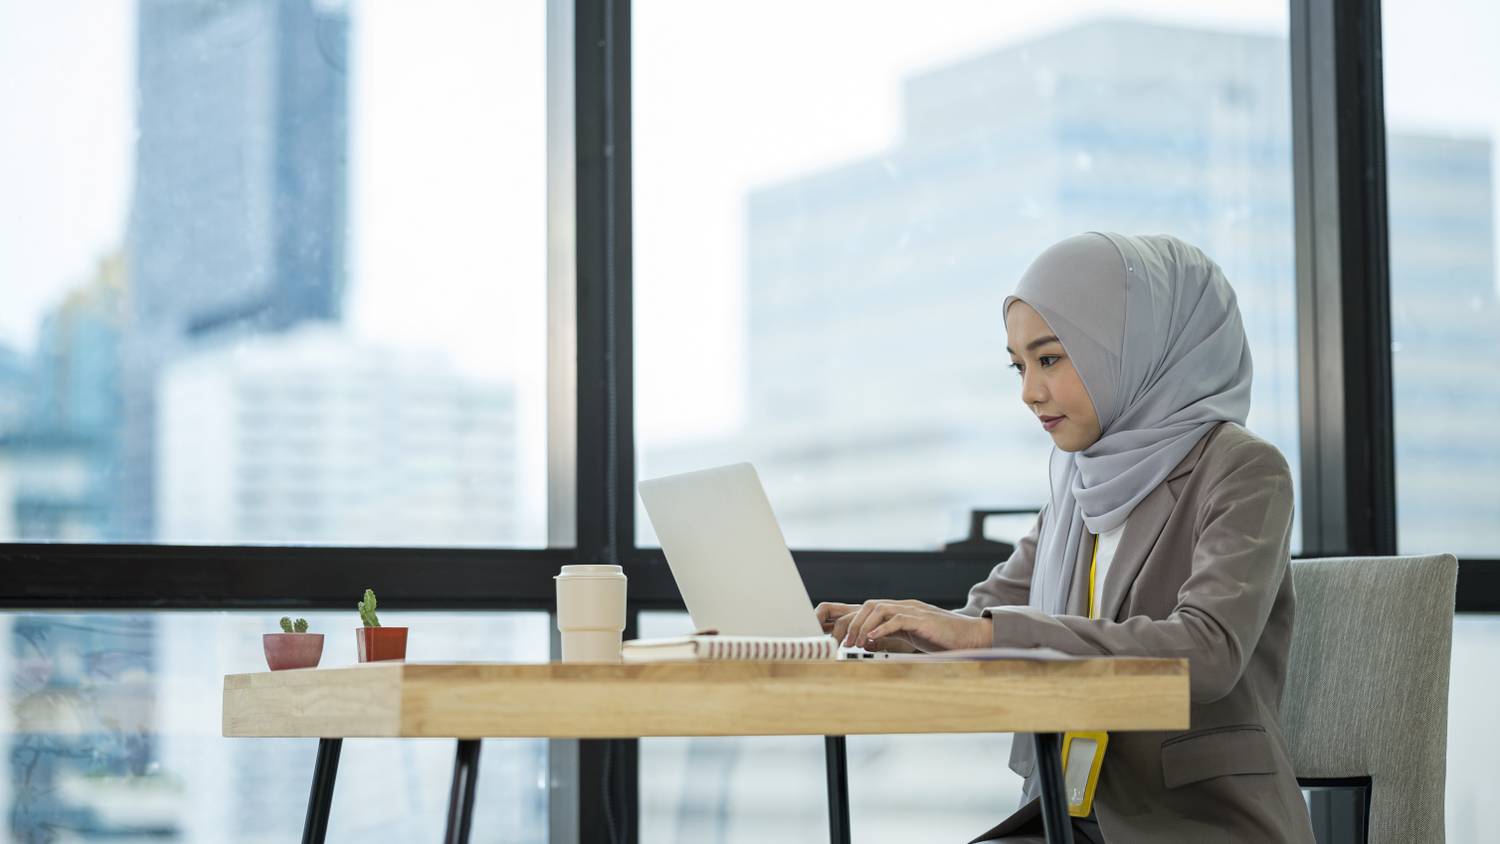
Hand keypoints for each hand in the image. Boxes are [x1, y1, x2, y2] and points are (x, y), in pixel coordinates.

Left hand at [830, 599, 993, 652]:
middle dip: (852, 623)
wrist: (971, 637)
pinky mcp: (923, 620)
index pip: (868, 609)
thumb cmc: (942, 639)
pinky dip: (882, 629)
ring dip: (863, 626)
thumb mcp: (910, 637)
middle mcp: (904, 606)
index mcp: (900, 610)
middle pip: (869, 605)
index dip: (851, 621)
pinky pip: (898, 619)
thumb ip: (890, 636)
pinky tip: (873, 640)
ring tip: (856, 643)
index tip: (840, 640)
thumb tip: (868, 642)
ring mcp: (914, 611)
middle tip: (843, 643)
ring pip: (879, 609)